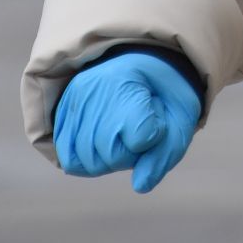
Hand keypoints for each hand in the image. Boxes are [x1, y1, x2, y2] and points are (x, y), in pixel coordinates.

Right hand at [54, 50, 201, 193]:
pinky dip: (88, 159)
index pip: (140, 137)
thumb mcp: (181, 114)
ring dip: (110, 157)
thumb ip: (165, 153)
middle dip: (133, 151)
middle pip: (111, 156)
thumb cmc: (166, 89)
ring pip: (88, 162)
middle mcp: (91, 90)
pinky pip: (68, 158)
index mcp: (124, 80)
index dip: (156, 135)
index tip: (158, 112)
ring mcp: (72, 100)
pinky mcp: (61, 112)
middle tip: (141, 122)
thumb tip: (140, 185)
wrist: (143, 56)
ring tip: (121, 129)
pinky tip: (102, 142)